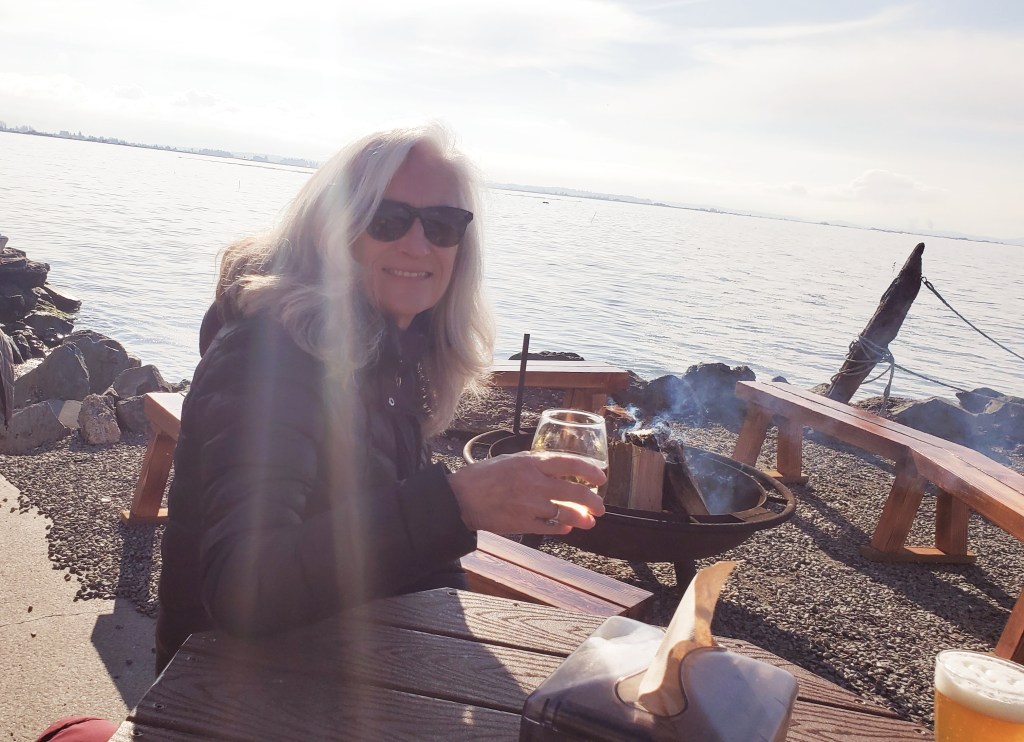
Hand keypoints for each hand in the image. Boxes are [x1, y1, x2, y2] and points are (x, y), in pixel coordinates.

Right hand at [447, 452, 606, 534]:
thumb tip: (559, 470)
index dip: (590, 471)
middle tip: (600, 506)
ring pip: (565, 513)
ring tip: (589, 521)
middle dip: (592, 501)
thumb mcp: (511, 460)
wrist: (461, 498)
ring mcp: (529, 504)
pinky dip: (561, 528)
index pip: (569, 463)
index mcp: (530, 462)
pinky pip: (549, 527)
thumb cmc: (484, 476)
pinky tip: (567, 528)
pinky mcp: (522, 523)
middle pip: (574, 491)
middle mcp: (533, 482)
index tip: (601, 478)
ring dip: (581, 518)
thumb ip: (535, 464)